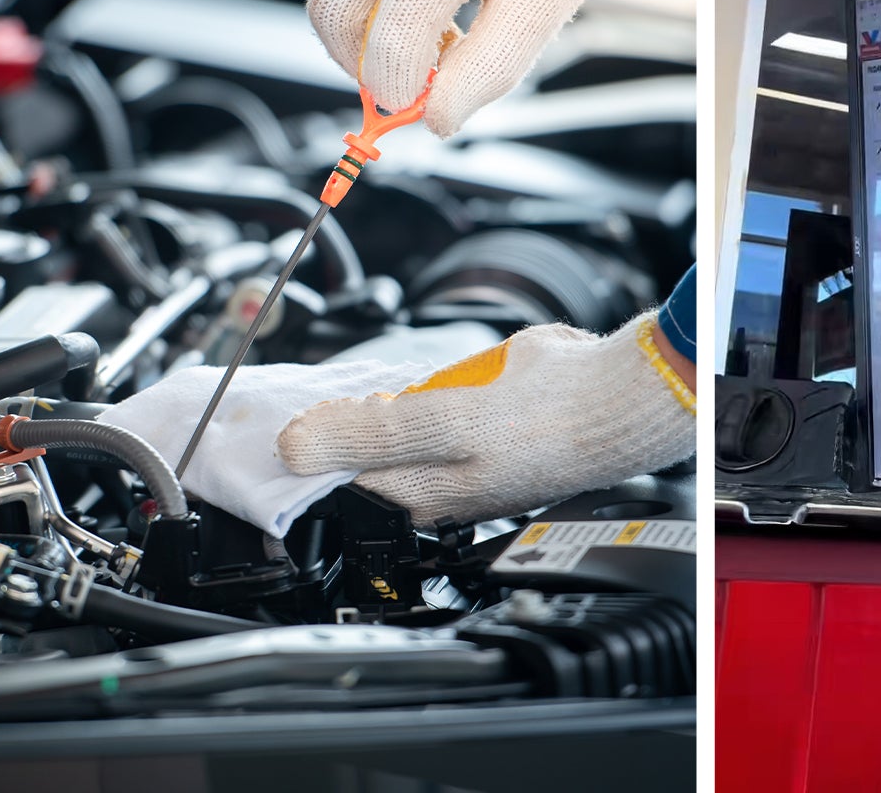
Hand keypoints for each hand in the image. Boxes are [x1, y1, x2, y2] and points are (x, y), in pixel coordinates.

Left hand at [277, 316, 693, 527]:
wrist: (616, 394)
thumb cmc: (543, 425)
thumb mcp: (441, 425)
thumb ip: (366, 434)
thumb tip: (295, 447)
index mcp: (420, 500)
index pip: (331, 487)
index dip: (295, 460)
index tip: (264, 432)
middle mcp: (432, 483)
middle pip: (351, 457)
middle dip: (323, 427)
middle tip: (299, 403)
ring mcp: (452, 451)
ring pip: (382, 427)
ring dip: (362, 405)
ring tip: (349, 391)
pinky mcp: (472, 419)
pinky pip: (418, 404)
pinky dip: (404, 390)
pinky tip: (403, 380)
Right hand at [307, 0, 661, 137]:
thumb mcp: (541, 8)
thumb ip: (487, 71)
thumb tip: (434, 120)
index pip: (388, 49)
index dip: (403, 92)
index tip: (430, 102)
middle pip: (331, 19)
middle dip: (362, 65)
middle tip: (413, 77)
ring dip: (364, 30)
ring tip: (430, 31)